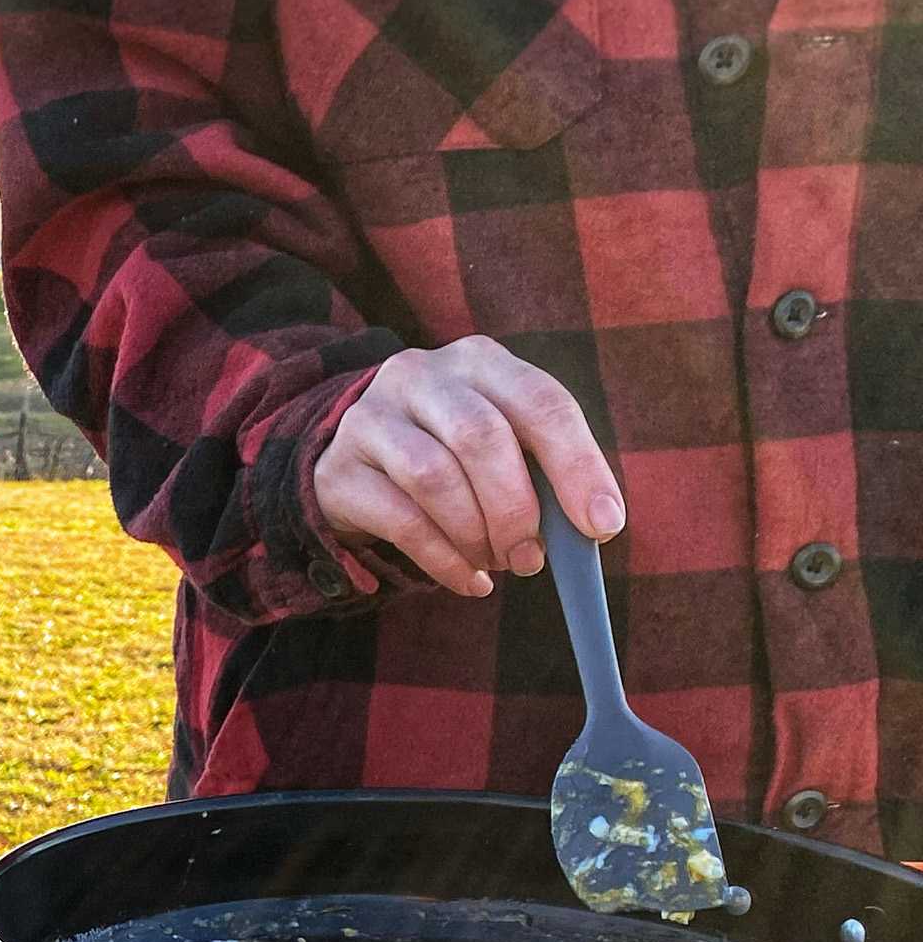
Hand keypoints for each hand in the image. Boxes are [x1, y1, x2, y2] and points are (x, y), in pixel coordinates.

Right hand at [312, 337, 624, 597]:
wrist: (355, 460)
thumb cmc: (451, 456)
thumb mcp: (502, 447)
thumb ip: (544, 474)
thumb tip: (593, 528)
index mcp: (479, 361)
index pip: (541, 403)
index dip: (577, 466)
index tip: (602, 525)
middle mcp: (420, 375)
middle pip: (481, 437)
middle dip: (516, 509)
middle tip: (533, 560)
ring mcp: (370, 418)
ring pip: (435, 477)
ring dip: (476, 534)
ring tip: (496, 564)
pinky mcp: (339, 468)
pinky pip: (401, 520)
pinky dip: (444, 560)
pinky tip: (468, 580)